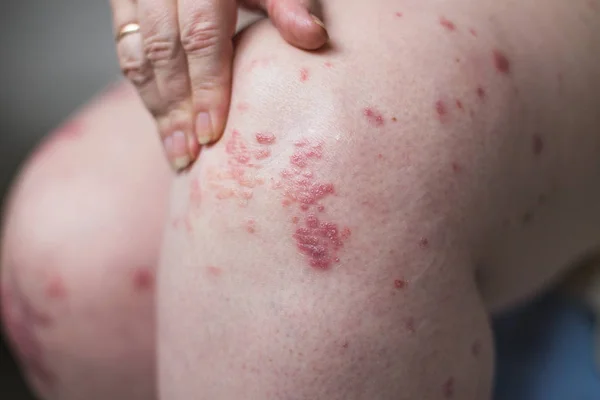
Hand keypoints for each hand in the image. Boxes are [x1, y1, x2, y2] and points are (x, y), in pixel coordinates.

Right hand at [110, 0, 327, 170]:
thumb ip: (290, 4)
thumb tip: (313, 37)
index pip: (202, 36)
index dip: (206, 87)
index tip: (212, 133)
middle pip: (163, 50)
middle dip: (177, 108)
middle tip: (189, 154)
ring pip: (137, 54)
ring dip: (156, 108)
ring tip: (176, 150)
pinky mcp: (125, 4)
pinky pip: (126, 51)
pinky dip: (145, 91)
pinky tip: (163, 123)